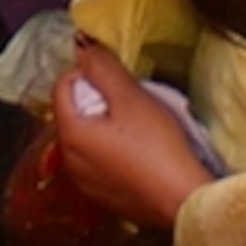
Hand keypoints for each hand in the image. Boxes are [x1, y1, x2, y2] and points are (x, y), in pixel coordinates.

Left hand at [52, 42, 213, 229]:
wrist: (182, 199)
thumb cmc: (157, 146)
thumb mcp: (130, 96)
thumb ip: (102, 66)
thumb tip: (81, 45)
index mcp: (70, 134)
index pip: (62, 86)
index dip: (87, 72)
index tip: (115, 76)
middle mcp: (70, 161)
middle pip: (74, 112)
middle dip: (97, 98)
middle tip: (129, 98)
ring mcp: (86, 183)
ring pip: (87, 137)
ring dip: (105, 125)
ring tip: (137, 124)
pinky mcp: (105, 198)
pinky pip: (100, 162)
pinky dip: (113, 150)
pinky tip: (140, 151)